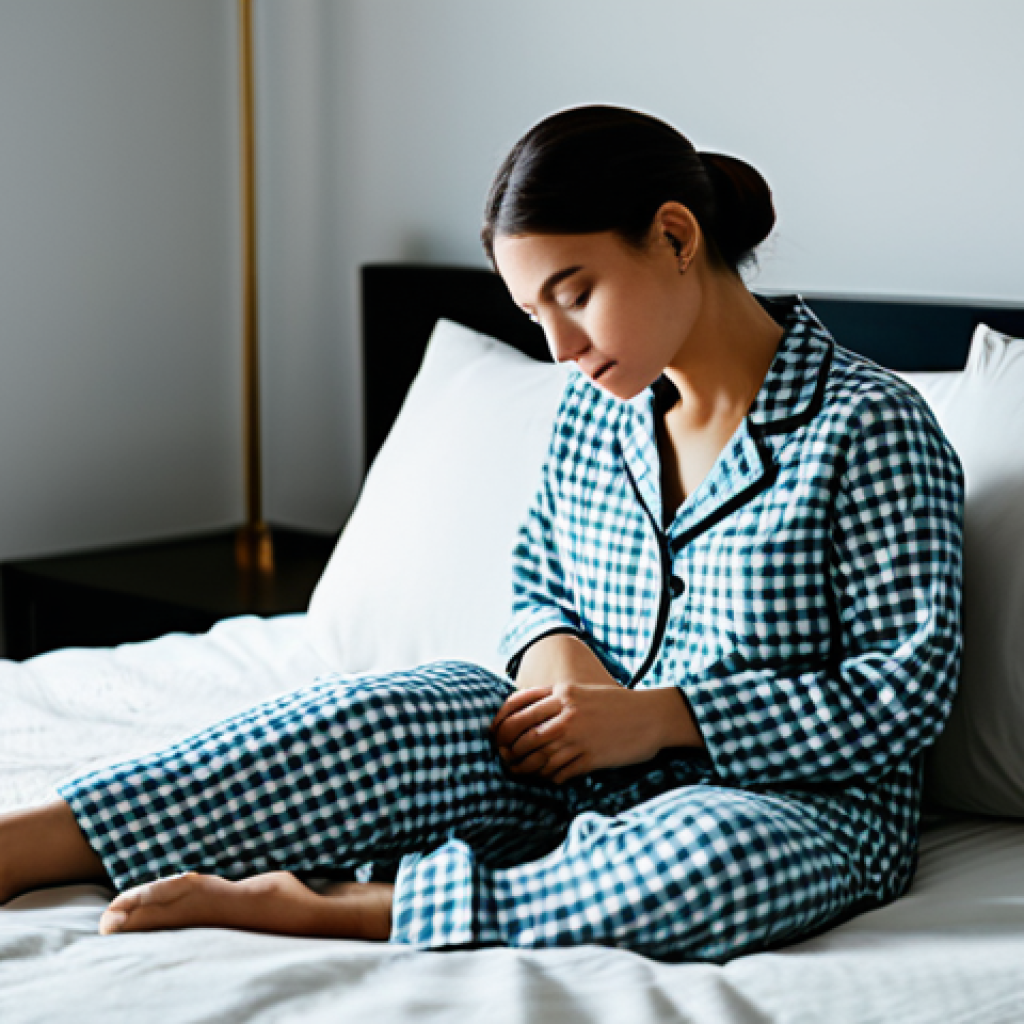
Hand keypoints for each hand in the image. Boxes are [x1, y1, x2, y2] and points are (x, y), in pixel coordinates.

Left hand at [491, 682, 698, 783]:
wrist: (652, 716)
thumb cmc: (616, 704)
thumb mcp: (583, 692)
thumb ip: (555, 699)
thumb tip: (526, 713)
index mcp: (563, 692)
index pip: (518, 706)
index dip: (500, 722)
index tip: (493, 733)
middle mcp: (567, 713)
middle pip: (522, 734)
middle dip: (508, 749)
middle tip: (504, 758)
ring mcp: (578, 737)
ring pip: (537, 757)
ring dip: (524, 768)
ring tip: (519, 772)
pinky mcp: (590, 758)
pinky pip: (558, 772)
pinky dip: (548, 778)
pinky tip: (548, 778)